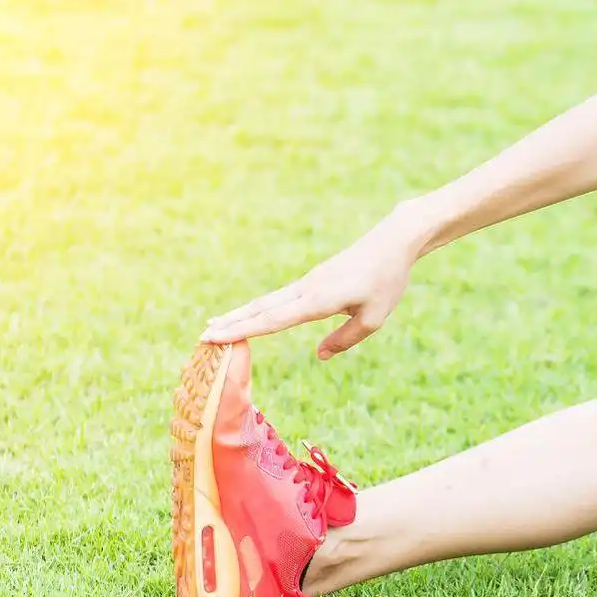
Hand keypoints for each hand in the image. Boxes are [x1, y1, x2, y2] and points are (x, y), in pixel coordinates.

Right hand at [200, 211, 426, 358]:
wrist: (393, 241)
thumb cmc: (388, 281)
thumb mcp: (374, 318)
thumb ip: (345, 339)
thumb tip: (319, 355)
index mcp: (320, 299)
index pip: (274, 319)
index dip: (243, 330)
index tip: (216, 337)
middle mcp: (308, 289)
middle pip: (262, 308)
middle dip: (232, 323)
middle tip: (203, 336)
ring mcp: (309, 282)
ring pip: (269, 301)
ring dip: (242, 314)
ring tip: (217, 324)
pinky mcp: (314, 279)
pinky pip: (282, 297)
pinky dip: (262, 308)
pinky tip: (252, 315)